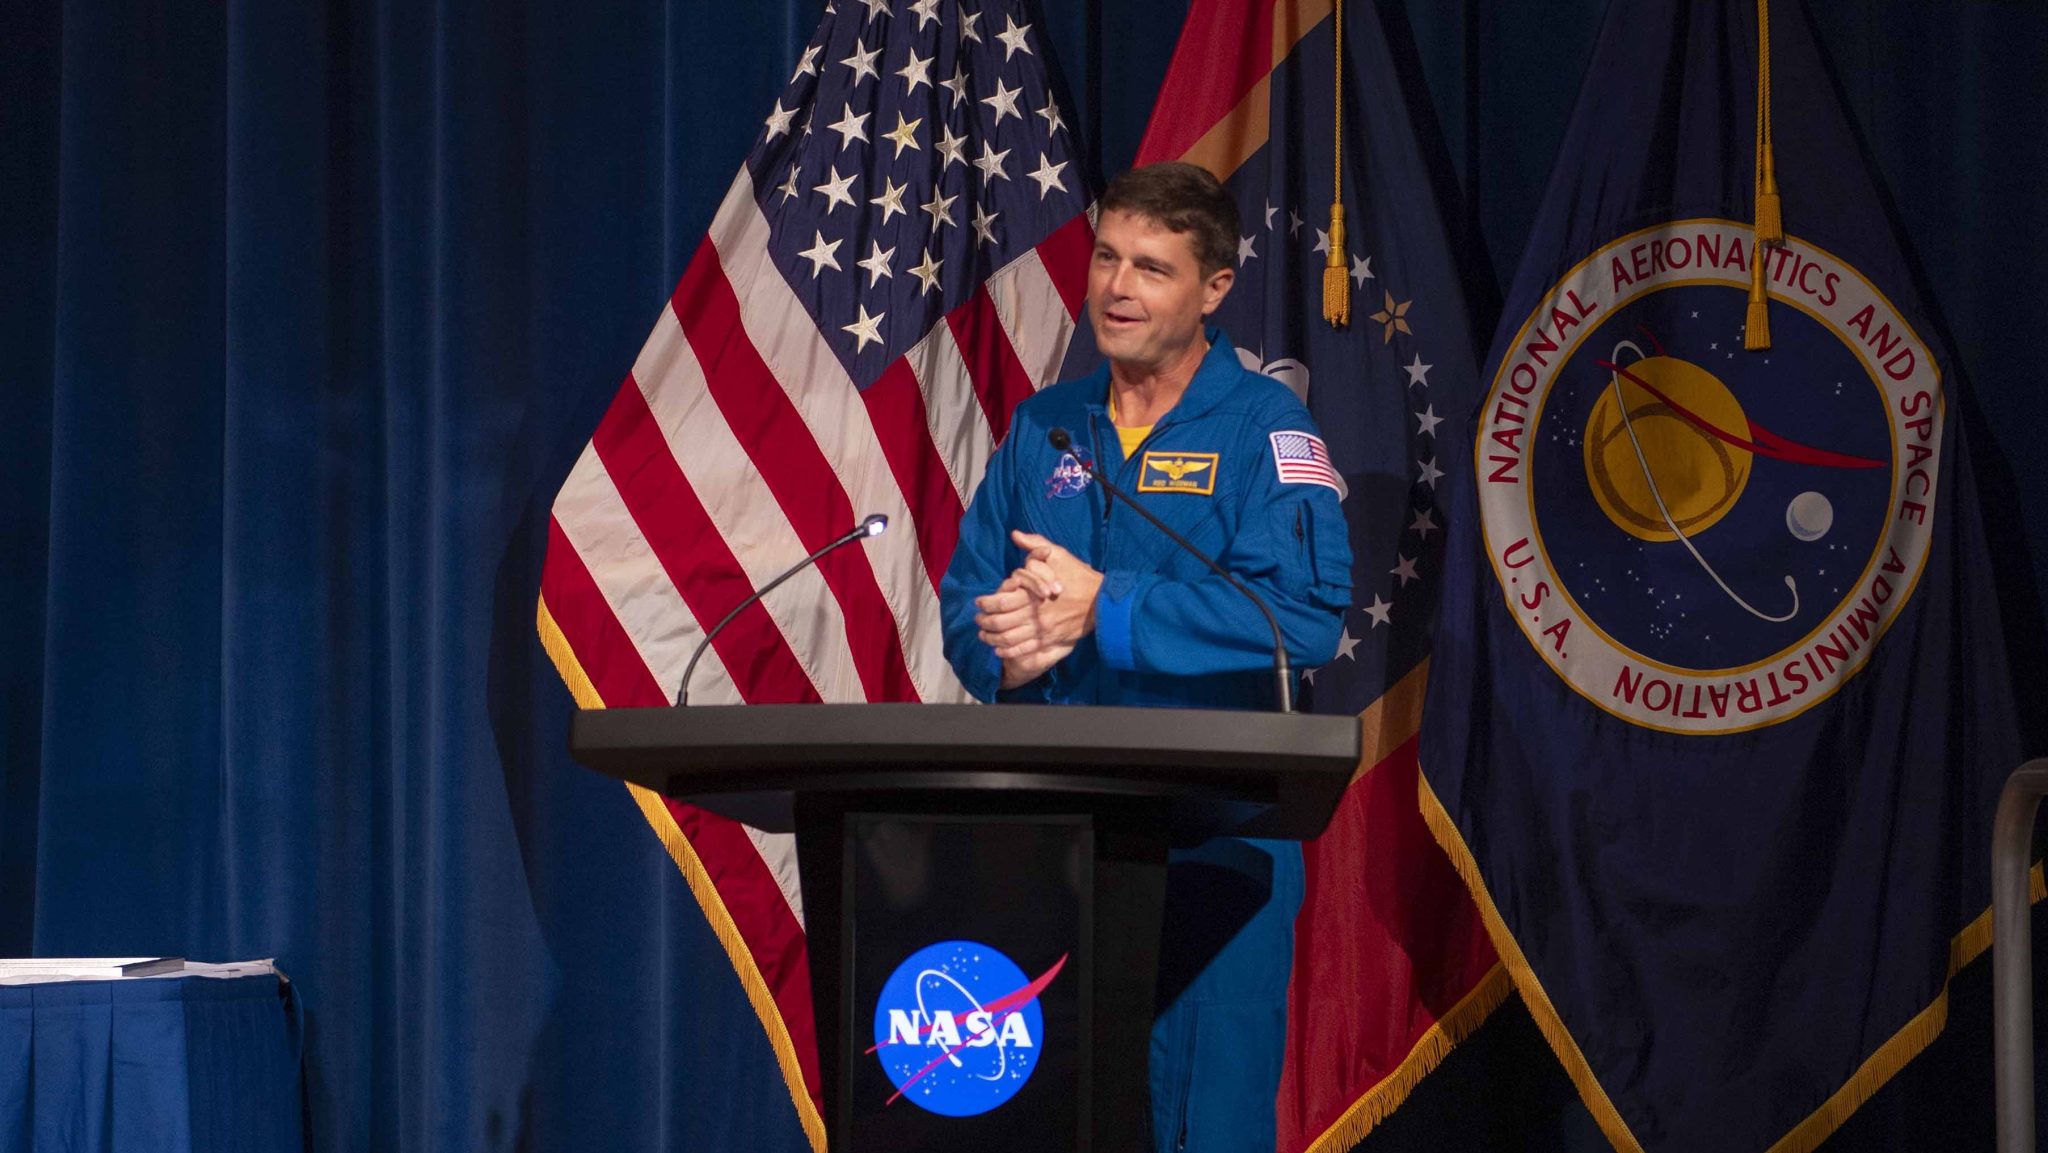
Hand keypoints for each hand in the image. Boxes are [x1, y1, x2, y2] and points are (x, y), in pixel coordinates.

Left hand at [972, 532, 1103, 689]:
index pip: (999, 601)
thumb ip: (1036, 545)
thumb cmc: (1079, 576)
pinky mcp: (1050, 640)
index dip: (984, 603)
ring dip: (992, 638)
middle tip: (978, 620)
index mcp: (1033, 593)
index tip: (978, 602)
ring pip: (1008, 639)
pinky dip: (1008, 651)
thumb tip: (1016, 535)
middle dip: (984, 622)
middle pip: (1000, 623)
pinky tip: (999, 650)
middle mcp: (1035, 614)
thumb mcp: (1059, 555)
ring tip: (984, 635)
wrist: (1103, 601)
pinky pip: (1023, 650)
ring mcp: (1042, 630)